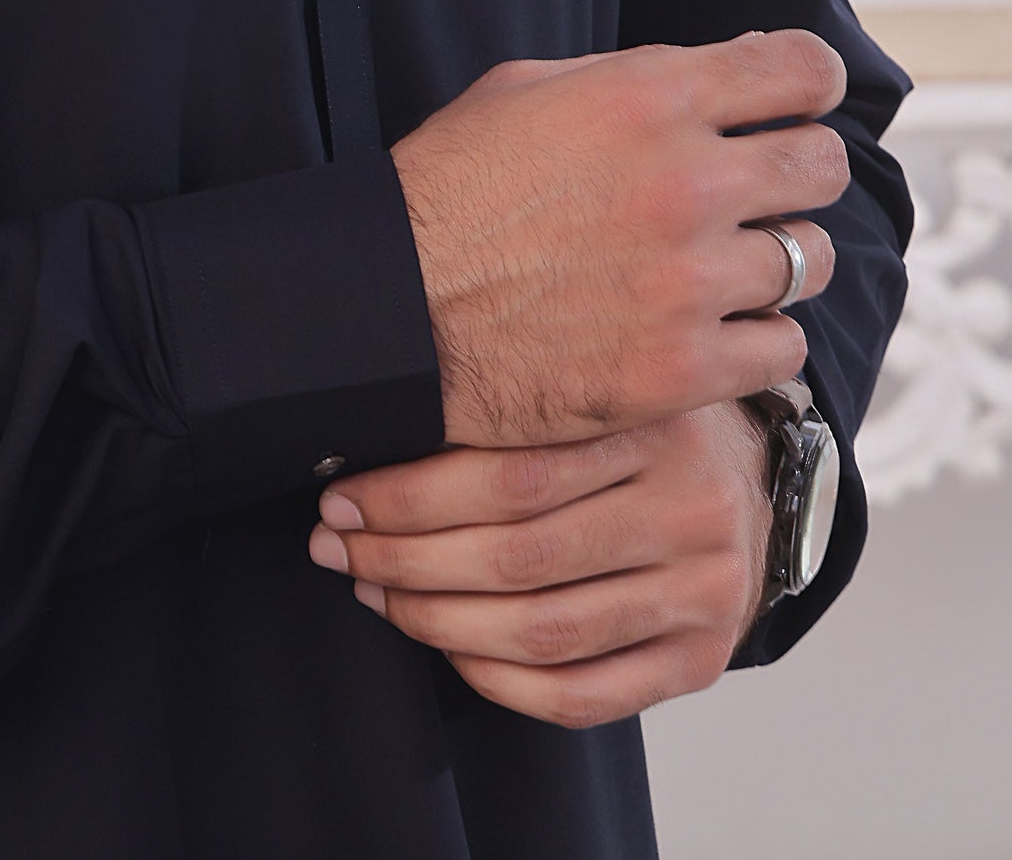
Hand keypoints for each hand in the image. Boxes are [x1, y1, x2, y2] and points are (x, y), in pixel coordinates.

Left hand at [305, 402, 774, 728]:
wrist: (750, 483)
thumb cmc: (637, 429)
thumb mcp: (593, 389)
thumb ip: (513, 406)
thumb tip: (374, 424)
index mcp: (654, 426)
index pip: (509, 476)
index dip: (409, 497)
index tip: (342, 498)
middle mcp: (689, 511)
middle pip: (519, 558)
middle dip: (405, 559)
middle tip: (337, 547)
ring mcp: (702, 594)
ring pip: (542, 632)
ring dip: (436, 621)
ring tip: (376, 592)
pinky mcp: (700, 661)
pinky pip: (581, 698)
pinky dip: (498, 682)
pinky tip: (448, 648)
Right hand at [390, 31, 847, 443]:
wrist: (391, 306)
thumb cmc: (451, 188)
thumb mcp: (528, 89)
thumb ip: (638, 75)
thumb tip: (734, 64)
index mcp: (649, 98)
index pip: (797, 69)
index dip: (809, 83)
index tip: (799, 103)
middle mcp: (684, 182)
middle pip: (821, 166)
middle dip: (799, 172)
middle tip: (764, 192)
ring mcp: (689, 281)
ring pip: (811, 260)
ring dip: (778, 261)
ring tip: (727, 268)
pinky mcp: (682, 368)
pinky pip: (783, 349)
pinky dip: (757, 339)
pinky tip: (712, 328)